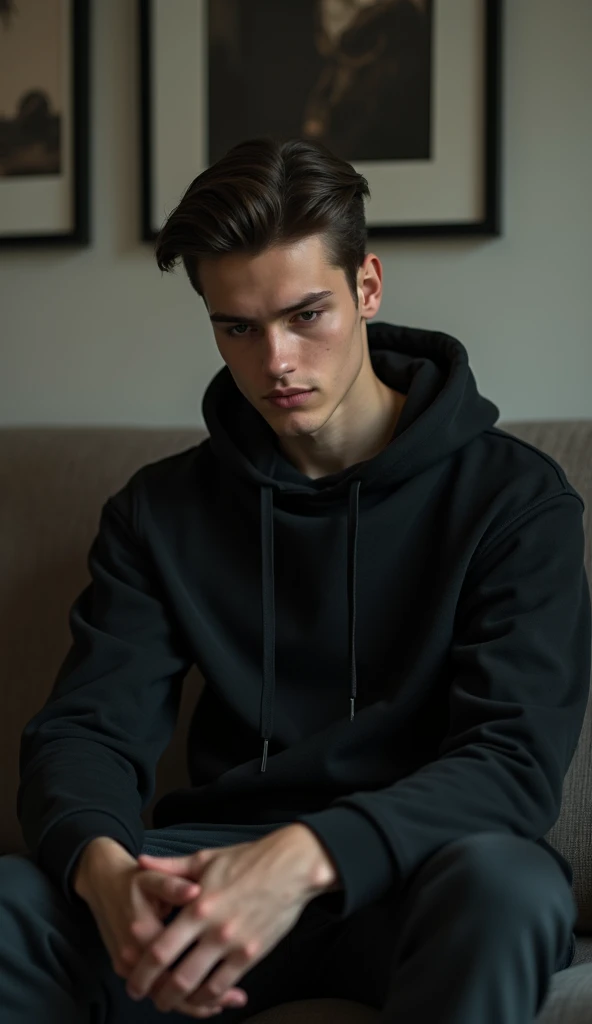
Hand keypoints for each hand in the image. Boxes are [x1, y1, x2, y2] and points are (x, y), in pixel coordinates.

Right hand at [74, 837, 246, 1016]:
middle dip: (202, 999)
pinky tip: (196, 997)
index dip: (205, 975)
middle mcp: (131, 953)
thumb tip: (195, 891)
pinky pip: (151, 988)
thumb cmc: (133, 878)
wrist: (102, 882)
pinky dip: (173, 996)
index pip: (176, 964)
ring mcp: (125, 963)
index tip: (233, 980)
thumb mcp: (153, 876)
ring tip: (221, 1004)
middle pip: (169, 988)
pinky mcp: (124, 967)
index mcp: (142, 930)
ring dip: (189, 1002)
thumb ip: (174, 885)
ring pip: (160, 993)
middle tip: (235, 999)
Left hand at [125, 824, 336, 1015]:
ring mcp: (233, 944)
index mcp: (196, 905)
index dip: (141, 970)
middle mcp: (212, 929)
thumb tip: (142, 860)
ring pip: (199, 986)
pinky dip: (210, 997)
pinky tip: (201, 997)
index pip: (159, 948)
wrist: (291, 866)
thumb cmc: (247, 859)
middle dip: (155, 993)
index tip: (132, 978)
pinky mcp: (251, 953)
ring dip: (180, 1001)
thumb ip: (171, 866)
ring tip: (169, 1002)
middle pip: (175, 975)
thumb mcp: (205, 858)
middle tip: (146, 997)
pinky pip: (225, 985)